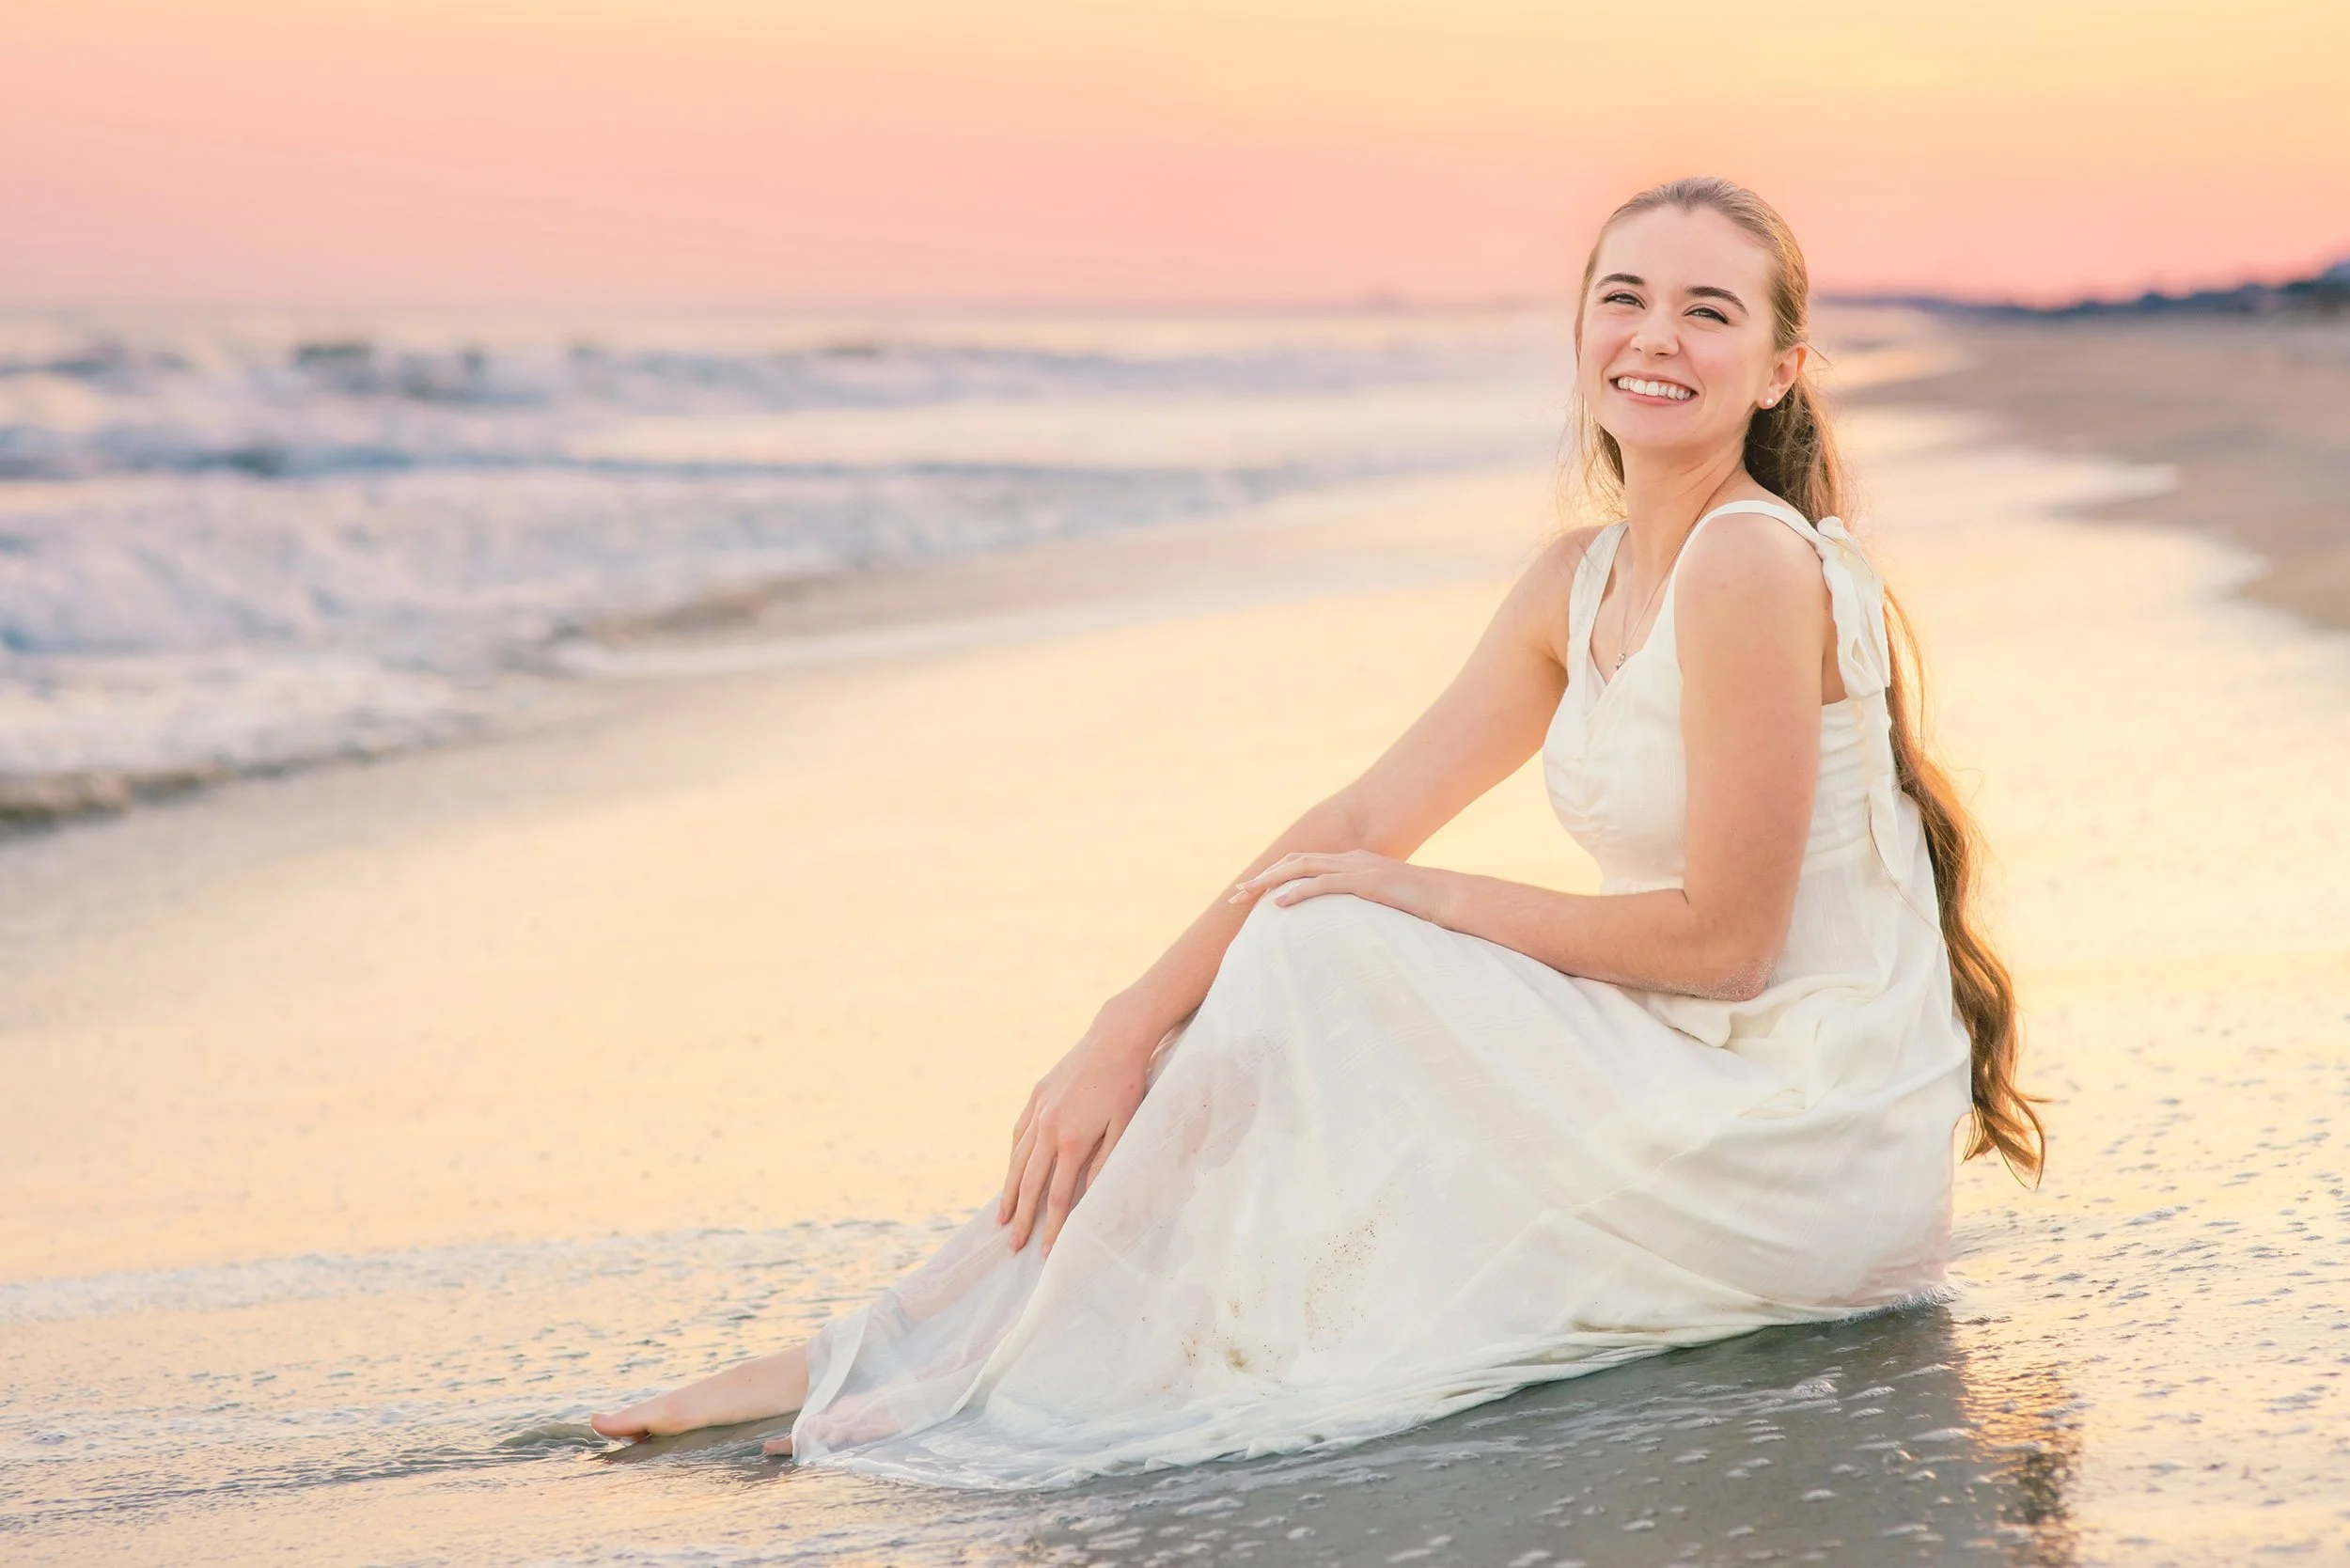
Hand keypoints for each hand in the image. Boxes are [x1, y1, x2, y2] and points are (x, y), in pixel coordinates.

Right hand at [997, 1006, 1156, 1255]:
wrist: (1115, 1038)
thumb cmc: (1128, 1085)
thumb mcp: (1124, 1128)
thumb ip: (1105, 1164)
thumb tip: (1088, 1197)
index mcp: (1072, 1141)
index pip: (1056, 1196)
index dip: (1050, 1226)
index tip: (1044, 1251)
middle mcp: (1048, 1128)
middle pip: (1030, 1183)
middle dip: (1021, 1218)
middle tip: (1012, 1245)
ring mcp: (1039, 1111)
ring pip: (1017, 1159)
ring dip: (1009, 1191)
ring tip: (1002, 1217)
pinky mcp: (1036, 1096)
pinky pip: (1019, 1134)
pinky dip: (1013, 1156)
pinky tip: (1012, 1171)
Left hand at [1228, 849, 1457, 922]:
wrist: (1450, 899)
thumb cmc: (1419, 908)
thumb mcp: (1382, 906)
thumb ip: (1360, 909)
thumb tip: (1341, 928)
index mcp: (1353, 863)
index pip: (1304, 863)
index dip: (1275, 875)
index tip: (1251, 893)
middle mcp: (1351, 860)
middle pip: (1295, 862)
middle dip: (1262, 877)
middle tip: (1235, 896)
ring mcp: (1359, 868)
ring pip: (1303, 868)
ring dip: (1270, 882)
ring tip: (1246, 897)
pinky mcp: (1367, 882)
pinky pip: (1325, 885)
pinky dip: (1298, 892)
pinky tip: (1279, 905)